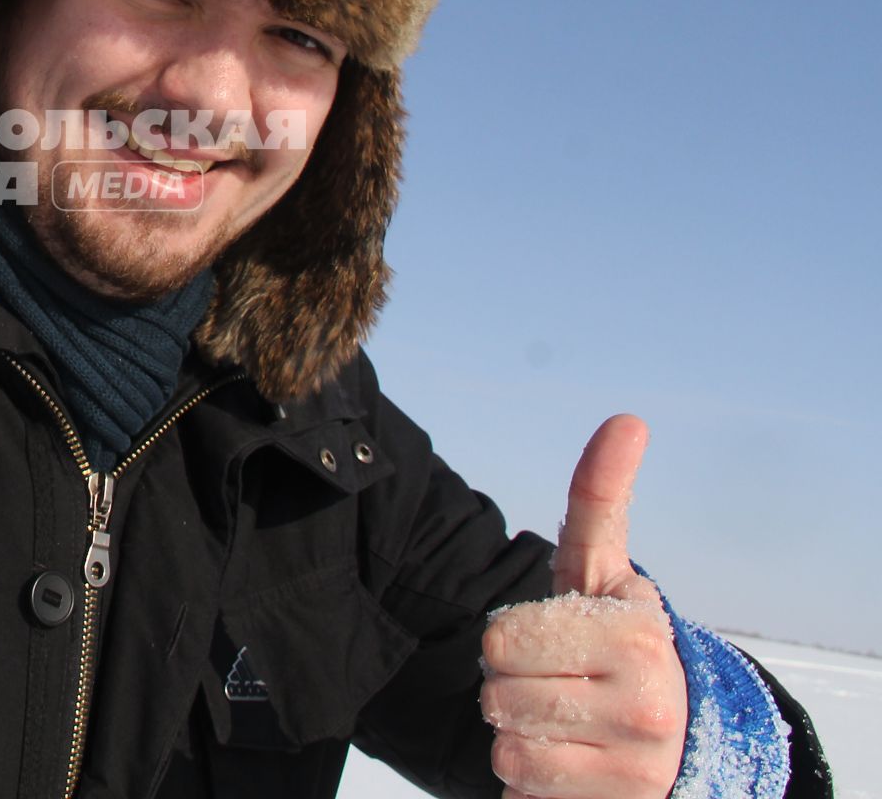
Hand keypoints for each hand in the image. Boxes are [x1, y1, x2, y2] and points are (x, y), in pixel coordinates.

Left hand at [480, 415, 687, 798]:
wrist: (684, 739)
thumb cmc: (619, 640)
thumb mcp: (606, 571)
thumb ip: (600, 498)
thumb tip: (625, 421)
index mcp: (634, 632)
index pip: (503, 640)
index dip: (511, 641)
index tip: (553, 639)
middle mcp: (645, 699)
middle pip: (498, 693)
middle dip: (510, 686)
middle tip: (553, 681)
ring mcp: (635, 762)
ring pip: (507, 745)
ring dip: (518, 733)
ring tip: (564, 720)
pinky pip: (522, 789)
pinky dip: (531, 778)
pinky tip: (569, 761)